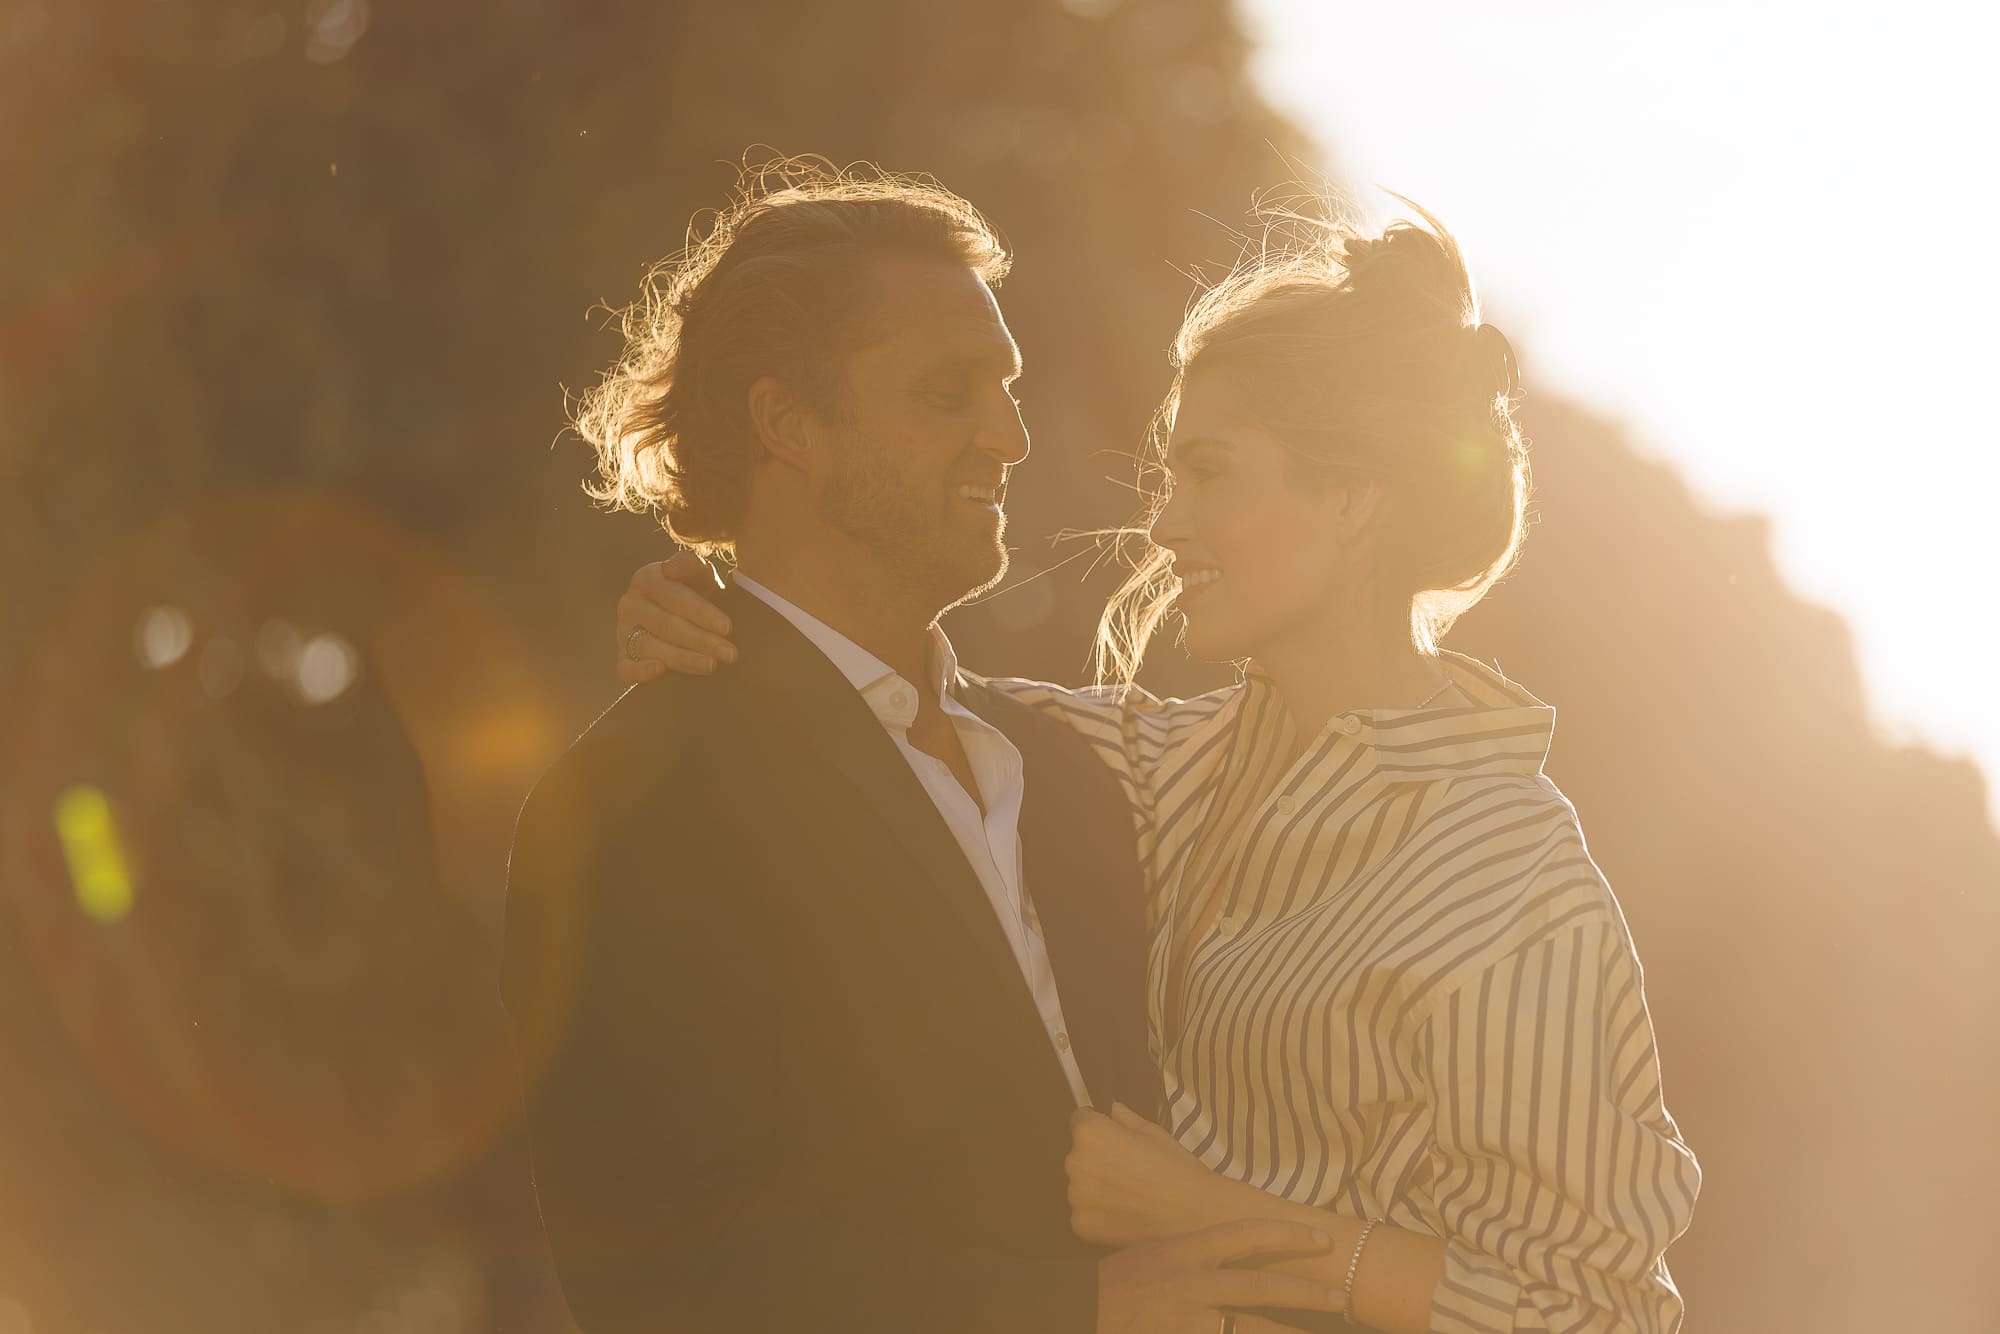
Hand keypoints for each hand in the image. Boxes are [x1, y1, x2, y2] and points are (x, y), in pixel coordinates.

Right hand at [615, 552, 736, 682]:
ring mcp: (623, 632)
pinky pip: (625, 668)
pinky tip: (661, 671)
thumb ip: (690, 564)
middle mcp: (630, 604)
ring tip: (712, 665)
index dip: (702, 613)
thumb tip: (669, 568)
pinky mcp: (622, 658)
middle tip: (730, 653)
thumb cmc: (697, 593)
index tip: (728, 627)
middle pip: (665, 624)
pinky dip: (640, 672)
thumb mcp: (700, 575)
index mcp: (646, 579)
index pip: (674, 597)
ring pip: (650, 647)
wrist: (687, 617)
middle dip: (701, 640)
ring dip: (683, 658)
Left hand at [1069, 1103, 1277, 1247]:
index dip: (1099, 1127)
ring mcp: (1074, 1197)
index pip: (1080, 1120)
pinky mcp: (1079, 1225)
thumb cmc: (1176, 1167)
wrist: (1193, 1216)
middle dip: (1097, 1158)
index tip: (1117, 1140)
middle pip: (1079, 1155)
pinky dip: (1099, 1213)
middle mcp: (1074, 1162)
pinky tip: (1126, 1216)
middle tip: (1129, 1171)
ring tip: (1130, 1196)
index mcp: (1089, 1133)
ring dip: (1096, 1187)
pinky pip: (1084, 1212)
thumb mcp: (1154, 1133)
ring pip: (1081, 1185)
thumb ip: (1125, 1119)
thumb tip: (1111, 1110)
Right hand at [1097, 1218, 1342, 1333]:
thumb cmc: (1112, 1280)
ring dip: (1286, 1333)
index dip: (1286, 1233)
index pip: (1245, 1234)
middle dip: (1304, 1292)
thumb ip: (1189, 1246)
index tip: (1321, 1237)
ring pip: (1250, 1328)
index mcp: (1186, 1250)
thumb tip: (1225, 1242)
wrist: (1076, 1306)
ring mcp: (1188, 1318)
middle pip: (1261, 1285)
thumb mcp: (1149, 1251)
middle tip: (1340, 1297)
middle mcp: (1192, 1282)